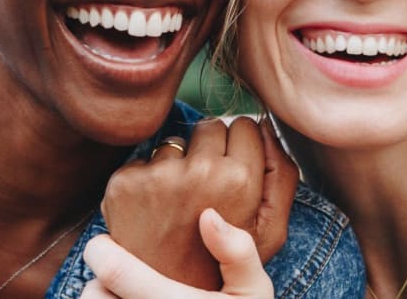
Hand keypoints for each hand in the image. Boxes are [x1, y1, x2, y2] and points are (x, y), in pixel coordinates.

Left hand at [101, 116, 297, 289]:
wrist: (165, 293)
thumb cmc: (222, 262)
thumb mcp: (269, 231)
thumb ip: (281, 175)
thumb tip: (266, 125)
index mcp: (239, 180)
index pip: (243, 124)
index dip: (240, 146)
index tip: (233, 171)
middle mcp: (199, 172)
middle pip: (209, 126)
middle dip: (210, 148)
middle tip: (206, 189)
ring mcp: (158, 176)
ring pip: (176, 141)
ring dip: (177, 163)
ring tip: (179, 204)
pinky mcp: (125, 183)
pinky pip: (143, 159)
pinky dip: (147, 179)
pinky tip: (153, 210)